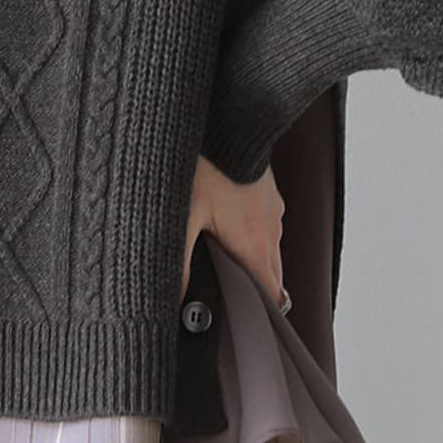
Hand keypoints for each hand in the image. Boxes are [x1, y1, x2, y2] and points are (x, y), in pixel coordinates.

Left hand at [183, 154, 286, 312]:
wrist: (227, 117)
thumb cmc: (205, 164)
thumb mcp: (182, 217)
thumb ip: (177, 263)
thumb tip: (171, 302)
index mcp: (254, 243)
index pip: (271, 296)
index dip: (261, 315)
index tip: (246, 325)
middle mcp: (270, 228)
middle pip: (271, 275)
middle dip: (254, 291)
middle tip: (226, 300)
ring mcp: (272, 206)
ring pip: (268, 246)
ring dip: (251, 259)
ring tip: (220, 263)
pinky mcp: (266, 187)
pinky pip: (264, 220)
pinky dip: (250, 231)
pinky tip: (223, 225)